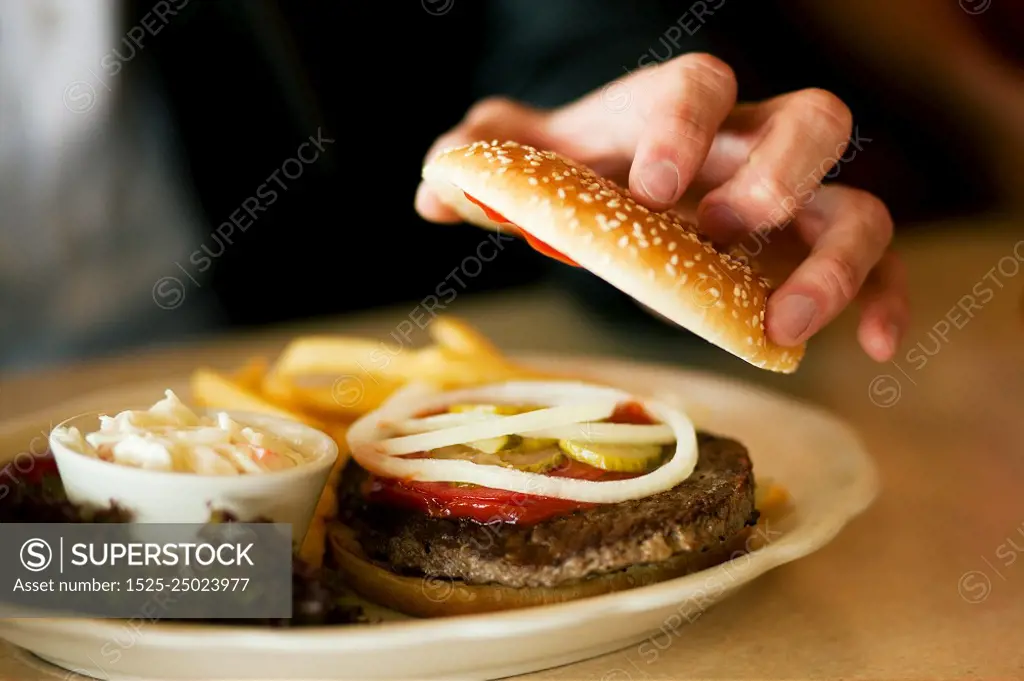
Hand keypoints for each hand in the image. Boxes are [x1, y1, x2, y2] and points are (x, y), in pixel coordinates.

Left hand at [415, 53, 907, 361]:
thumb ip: (482, 158)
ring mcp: (796, 198)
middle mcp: (752, 141)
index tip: (654, 187)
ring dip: (836, 262)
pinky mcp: (815, 251)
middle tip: (719, 234)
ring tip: (786, 323)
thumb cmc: (586, 169)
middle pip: (811, 122)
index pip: (700, 84)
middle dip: (774, 177)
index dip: (685, 126)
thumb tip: (434, 189)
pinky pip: (881, 263)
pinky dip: (886, 300)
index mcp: (678, 109)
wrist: (633, 186)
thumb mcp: (532, 160)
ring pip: (858, 202)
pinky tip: (875, 350)